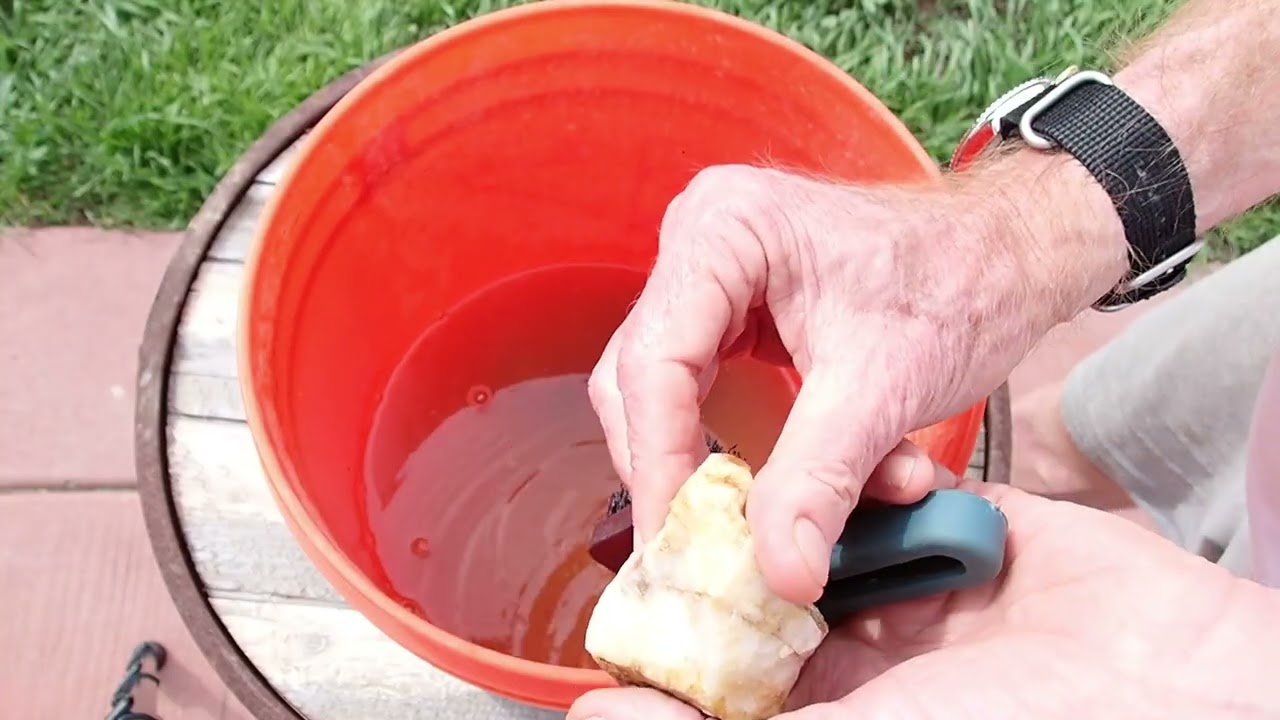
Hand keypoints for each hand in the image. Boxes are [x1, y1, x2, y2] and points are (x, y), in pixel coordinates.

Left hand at [569, 464, 1279, 719]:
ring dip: (831, 499)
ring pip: (831, 525)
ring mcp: (912, 594)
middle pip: (772, 581)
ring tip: (831, 485)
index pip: (729, 657)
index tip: (656, 549)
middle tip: (720, 487)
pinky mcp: (960, 543)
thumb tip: (599, 717)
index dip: (690, 610)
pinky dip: (901, 486)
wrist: (1168, 682)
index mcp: (827, 704)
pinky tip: (913, 486)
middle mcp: (860, 655)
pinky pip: (901, 498)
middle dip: (753, 533)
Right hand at [588, 158, 1126, 603]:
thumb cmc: (961, 283)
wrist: (1013, 259)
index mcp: (722, 231)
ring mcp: (713, 279)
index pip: (653, 363)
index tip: (674, 543)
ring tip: (761, 525)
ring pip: (670, 397)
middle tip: (696, 552)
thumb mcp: (883, 388)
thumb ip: (819, 480)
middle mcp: (699, 245)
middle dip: (676, 472)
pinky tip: (801, 488)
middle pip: (642, 381)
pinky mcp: (735, 315)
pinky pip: (713, 397)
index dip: (657, 462)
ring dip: (718, 469)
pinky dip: (750, 451)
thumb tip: (779, 574)